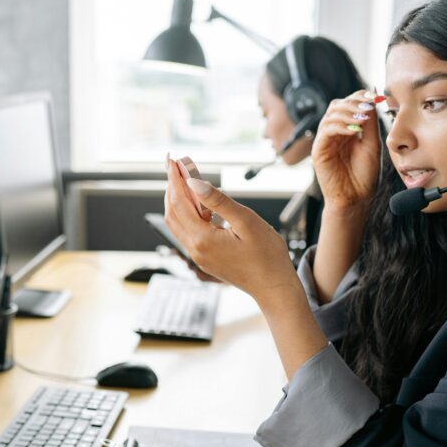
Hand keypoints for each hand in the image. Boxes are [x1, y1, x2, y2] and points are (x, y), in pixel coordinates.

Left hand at [163, 155, 298, 305]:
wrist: (274, 287)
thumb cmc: (267, 256)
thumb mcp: (246, 222)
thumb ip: (218, 201)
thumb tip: (194, 183)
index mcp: (202, 240)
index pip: (179, 202)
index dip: (175, 178)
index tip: (173, 159)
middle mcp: (195, 249)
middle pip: (173, 212)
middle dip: (172, 186)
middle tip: (175, 164)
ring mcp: (199, 256)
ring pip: (178, 222)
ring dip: (177, 199)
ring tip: (183, 178)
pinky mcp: (205, 258)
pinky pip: (188, 231)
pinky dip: (187, 213)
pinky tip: (197, 201)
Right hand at [311, 89, 381, 211]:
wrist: (356, 198)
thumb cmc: (364, 175)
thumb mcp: (372, 144)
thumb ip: (370, 123)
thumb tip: (370, 101)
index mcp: (348, 129)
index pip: (349, 104)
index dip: (360, 97)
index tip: (374, 98)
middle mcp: (335, 133)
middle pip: (337, 105)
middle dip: (353, 103)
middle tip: (367, 108)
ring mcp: (326, 140)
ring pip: (330, 114)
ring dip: (347, 113)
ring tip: (362, 120)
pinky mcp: (319, 150)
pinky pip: (326, 130)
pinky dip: (340, 126)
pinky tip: (353, 131)